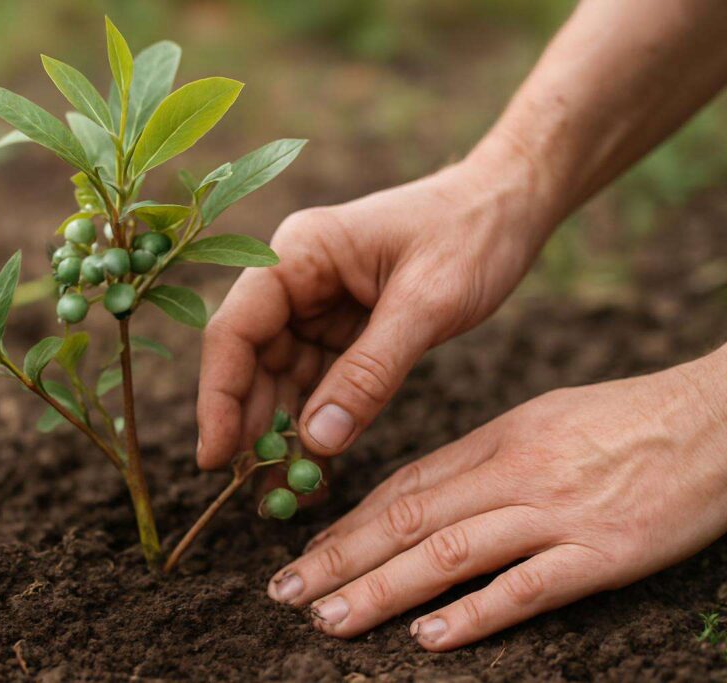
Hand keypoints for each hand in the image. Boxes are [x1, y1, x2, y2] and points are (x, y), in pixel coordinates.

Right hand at [196, 144, 554, 467]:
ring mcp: (317, 304)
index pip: (235, 329)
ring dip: (282, 434)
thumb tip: (315, 442)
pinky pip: (319, 383)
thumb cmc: (471, 235)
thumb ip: (371, 372)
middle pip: (251, 360)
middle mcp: (295, 279)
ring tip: (285, 494)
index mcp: (298, 253)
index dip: (219, 396)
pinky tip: (317, 467)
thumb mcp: (426, 303)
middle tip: (257, 492)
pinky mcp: (344, 328)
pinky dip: (318, 424)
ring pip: (281, 379)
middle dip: (251, 426)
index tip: (216, 460)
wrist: (510, 206)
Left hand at [265, 340, 726, 648]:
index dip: (349, 521)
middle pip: (409, 517)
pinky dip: (473, 613)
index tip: (309, 551)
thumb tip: (424, 493)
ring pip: (449, 551)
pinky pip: (526, 586)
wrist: (719, 418)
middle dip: (340, 558)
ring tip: (331, 618)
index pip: (405, 483)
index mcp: (497, 438)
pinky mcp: (604, 553)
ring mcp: (557, 513)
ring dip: (382, 589)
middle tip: (286, 592)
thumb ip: (483, 458)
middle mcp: (514, 473)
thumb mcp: (543, 420)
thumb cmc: (627, 420)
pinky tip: (428, 636)